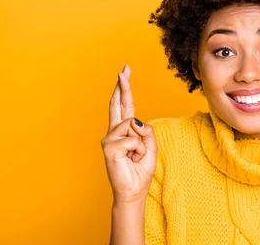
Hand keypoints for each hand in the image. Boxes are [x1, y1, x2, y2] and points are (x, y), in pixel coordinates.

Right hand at [101, 65, 157, 203]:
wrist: (133, 190)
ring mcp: (109, 139)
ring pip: (133, 126)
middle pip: (118, 104)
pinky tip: (131, 159)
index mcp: (124, 130)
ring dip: (141, 143)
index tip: (124, 72)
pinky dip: (138, 150)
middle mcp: (114, 132)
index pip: (124, 105)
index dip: (124, 89)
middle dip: (122, 86)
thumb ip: (147, 132)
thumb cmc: (140, 170)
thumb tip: (136, 122)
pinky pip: (133, 139)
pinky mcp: (109, 148)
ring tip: (135, 156)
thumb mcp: (151, 147)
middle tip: (124, 68)